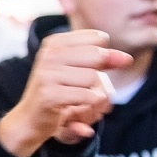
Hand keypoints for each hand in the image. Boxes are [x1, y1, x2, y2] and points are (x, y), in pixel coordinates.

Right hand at [0, 29, 130, 156]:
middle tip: (84, 86)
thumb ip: (104, 60)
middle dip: (100, 73)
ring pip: (94, 77)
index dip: (104, 56)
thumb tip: (127, 58)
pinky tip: (77, 106)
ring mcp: (47, 74)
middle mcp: (49, 54)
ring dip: (94, 91)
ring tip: (79, 98)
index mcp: (55, 42)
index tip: (91, 68)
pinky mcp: (50, 95)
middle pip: (98, 55)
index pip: (98, 38)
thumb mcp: (78, 69)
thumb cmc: (58, 91)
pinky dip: (90, 103)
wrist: (30, 119)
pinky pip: (88, 96)